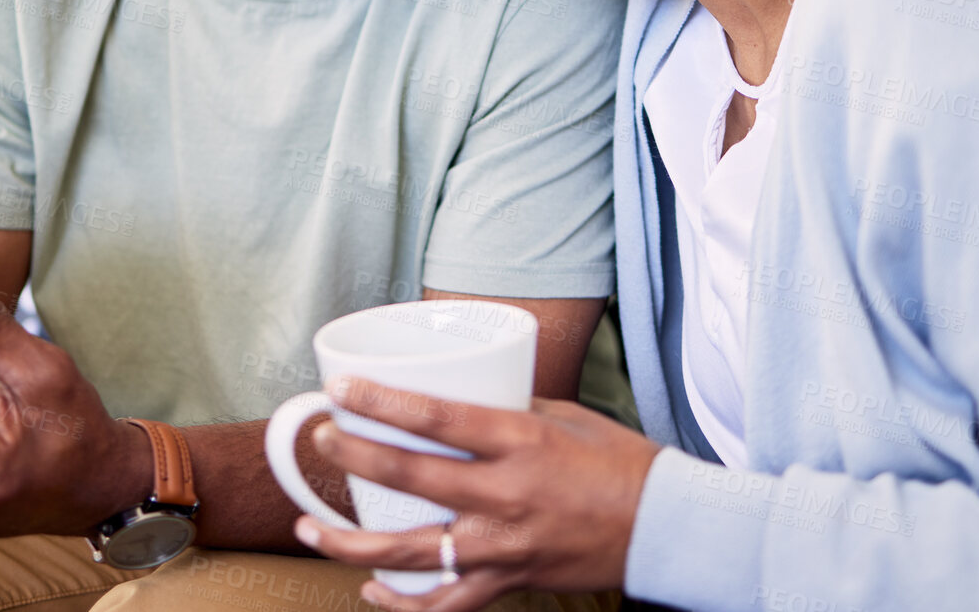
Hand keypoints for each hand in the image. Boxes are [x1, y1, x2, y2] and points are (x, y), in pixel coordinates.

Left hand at [297, 378, 661, 610]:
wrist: (666, 528)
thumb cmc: (620, 463)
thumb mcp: (562, 416)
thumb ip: (505, 410)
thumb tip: (456, 398)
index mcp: (521, 441)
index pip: (436, 418)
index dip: (381, 403)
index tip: (340, 387)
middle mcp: (506, 496)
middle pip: (410, 479)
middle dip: (354, 457)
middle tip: (320, 439)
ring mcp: (504, 547)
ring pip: (411, 554)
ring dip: (352, 542)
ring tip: (311, 528)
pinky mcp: (510, 581)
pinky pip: (444, 603)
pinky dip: (403, 602)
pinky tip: (371, 588)